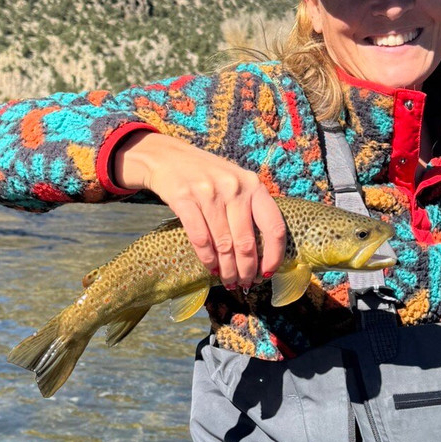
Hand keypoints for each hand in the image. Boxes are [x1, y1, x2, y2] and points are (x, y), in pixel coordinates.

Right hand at [113, 132, 285, 289]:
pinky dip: (207, 259)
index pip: (273, 226)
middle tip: (245, 284)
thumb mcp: (235, 181)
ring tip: (228, 281)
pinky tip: (210, 268)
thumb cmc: (207, 175)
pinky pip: (200, 239)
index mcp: (253, 184)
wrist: (166, 157)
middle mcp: (234, 187)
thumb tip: (263, 251)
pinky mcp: (184, 199)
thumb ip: (250, 207)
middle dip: (246, 270)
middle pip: (246, 242)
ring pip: (224, 244)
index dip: (273, 255)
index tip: (267, 273)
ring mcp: (208, 193)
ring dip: (227, 269)